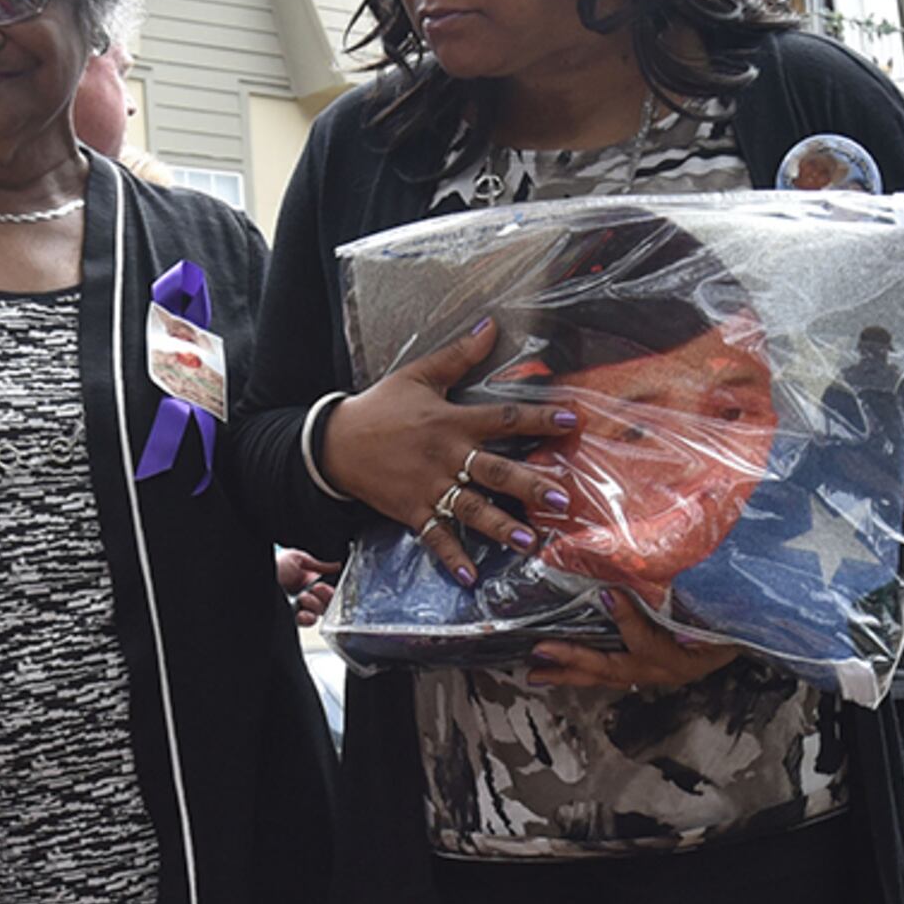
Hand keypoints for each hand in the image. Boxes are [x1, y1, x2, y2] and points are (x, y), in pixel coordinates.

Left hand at [275, 547, 334, 626]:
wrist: (258, 575)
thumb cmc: (274, 565)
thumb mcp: (297, 558)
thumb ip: (319, 564)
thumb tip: (337, 566)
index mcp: (309, 581)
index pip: (328, 591)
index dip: (330, 590)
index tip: (324, 586)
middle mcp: (305, 595)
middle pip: (326, 603)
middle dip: (325, 597)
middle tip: (317, 589)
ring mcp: (299, 607)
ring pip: (318, 614)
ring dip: (315, 606)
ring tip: (304, 597)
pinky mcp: (291, 617)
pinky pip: (306, 623)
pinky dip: (308, 619)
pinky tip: (303, 612)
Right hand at [318, 318, 581, 589]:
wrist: (334, 442)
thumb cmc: (380, 407)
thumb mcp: (418, 375)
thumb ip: (459, 356)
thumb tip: (492, 325)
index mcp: (451, 421)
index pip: (503, 418)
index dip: (538, 418)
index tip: (570, 421)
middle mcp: (445, 456)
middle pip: (493, 470)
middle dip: (528, 484)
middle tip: (560, 498)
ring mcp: (428, 487)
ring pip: (470, 508)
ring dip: (498, 526)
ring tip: (527, 541)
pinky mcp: (411, 510)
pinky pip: (434, 537)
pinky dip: (451, 557)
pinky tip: (470, 578)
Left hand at [522, 590, 736, 694]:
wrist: (757, 630)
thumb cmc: (740, 611)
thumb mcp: (723, 596)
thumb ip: (698, 578)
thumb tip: (688, 538)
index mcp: (690, 654)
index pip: (652, 642)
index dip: (629, 620)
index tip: (607, 594)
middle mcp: (672, 669)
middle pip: (618, 669)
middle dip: (577, 660)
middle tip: (542, 650)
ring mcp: (659, 673)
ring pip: (609, 677)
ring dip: (572, 673)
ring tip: (537, 671)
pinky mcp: (650, 670)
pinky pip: (612, 674)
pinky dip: (584, 671)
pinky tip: (560, 668)